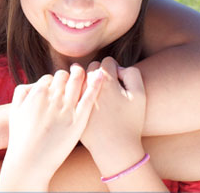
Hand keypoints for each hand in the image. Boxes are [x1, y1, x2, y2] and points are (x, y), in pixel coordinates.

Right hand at [0, 65, 102, 191]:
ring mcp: (67, 108)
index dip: (53, 82)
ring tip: (83, 75)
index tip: (55, 89)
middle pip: (64, 76)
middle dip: (66, 77)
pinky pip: (89, 97)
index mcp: (38, 92)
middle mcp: (53, 97)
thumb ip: (22, 91)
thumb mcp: (15, 109)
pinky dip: (96, 84)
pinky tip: (101, 75)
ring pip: (77, 81)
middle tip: (69, 83)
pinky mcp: (78, 120)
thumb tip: (36, 83)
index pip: (50, 77)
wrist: (30, 162)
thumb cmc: (21, 137)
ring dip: (81, 75)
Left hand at [81, 57, 146, 177]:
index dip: (115, 69)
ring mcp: (78, 96)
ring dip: (88, 81)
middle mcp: (89, 85)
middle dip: (100, 74)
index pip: (107, 62)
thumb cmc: (130, 121)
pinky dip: (78, 92)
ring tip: (97, 93)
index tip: (118, 81)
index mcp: (107, 81)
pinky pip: (72, 91)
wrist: (115, 148)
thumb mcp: (139, 95)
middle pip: (93, 67)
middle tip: (108, 88)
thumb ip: (132, 73)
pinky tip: (85, 100)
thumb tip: (117, 68)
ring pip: (81, 78)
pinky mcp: (71, 107)